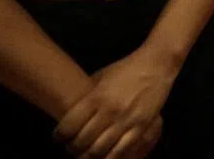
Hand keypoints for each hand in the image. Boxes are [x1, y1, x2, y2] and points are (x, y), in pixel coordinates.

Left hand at [55, 46, 177, 157]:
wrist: (155, 65)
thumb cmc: (125, 69)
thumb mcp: (101, 77)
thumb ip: (87, 96)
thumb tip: (70, 111)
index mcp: (96, 97)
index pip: (68, 126)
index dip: (59, 137)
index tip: (58, 138)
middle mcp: (109, 111)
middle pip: (82, 142)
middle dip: (72, 149)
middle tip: (71, 148)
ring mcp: (126, 121)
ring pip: (100, 151)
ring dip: (89, 157)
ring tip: (86, 154)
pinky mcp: (141, 127)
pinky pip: (122, 151)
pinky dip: (110, 157)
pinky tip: (105, 155)